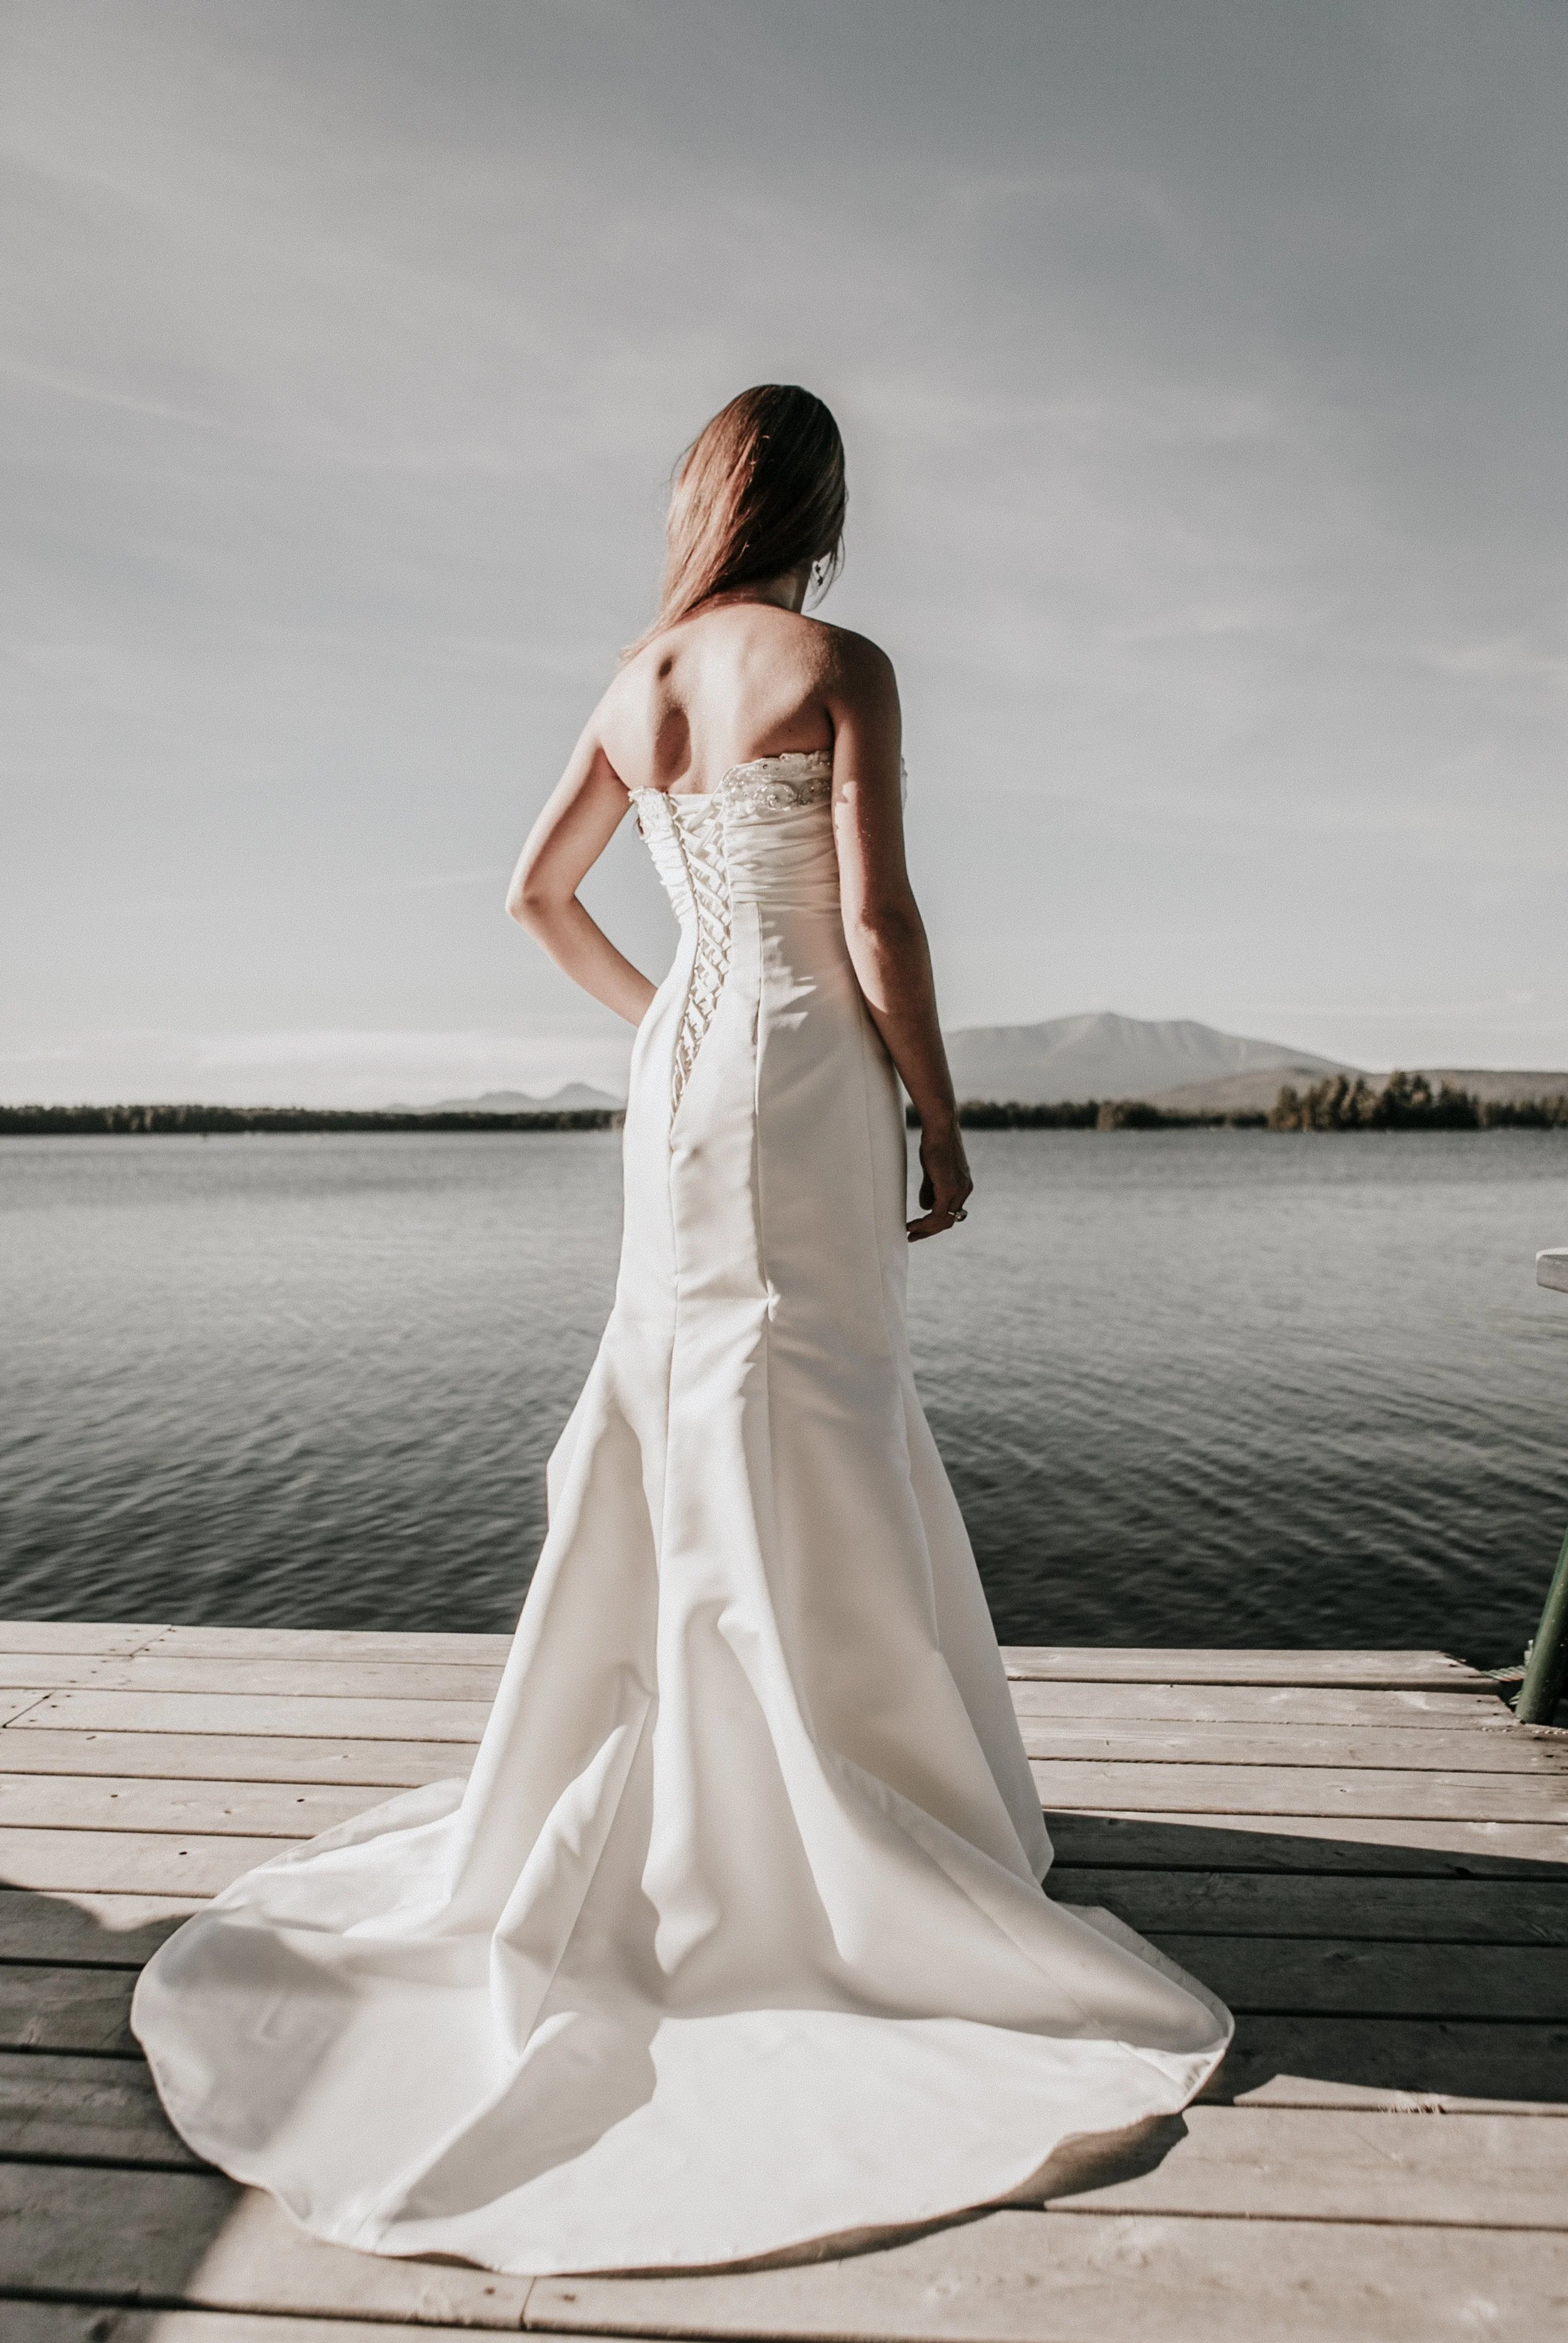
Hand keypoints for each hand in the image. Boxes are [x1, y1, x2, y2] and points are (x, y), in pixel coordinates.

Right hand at [908, 1117, 971, 1241]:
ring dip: (925, 1230)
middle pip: (949, 1221)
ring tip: (910, 1232)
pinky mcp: (948, 1188)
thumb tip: (925, 1207)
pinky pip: (937, 1214)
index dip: (935, 1223)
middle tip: (913, 1237)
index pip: (952, 1213)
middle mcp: (965, 1190)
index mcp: (963, 1185)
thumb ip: (931, 1189)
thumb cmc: (935, 1143)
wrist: (940, 1127)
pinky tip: (913, 1225)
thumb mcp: (933, 1170)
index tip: (920, 1229)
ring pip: (943, 1221)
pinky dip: (925, 1223)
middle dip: (929, 1232)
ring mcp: (958, 1190)